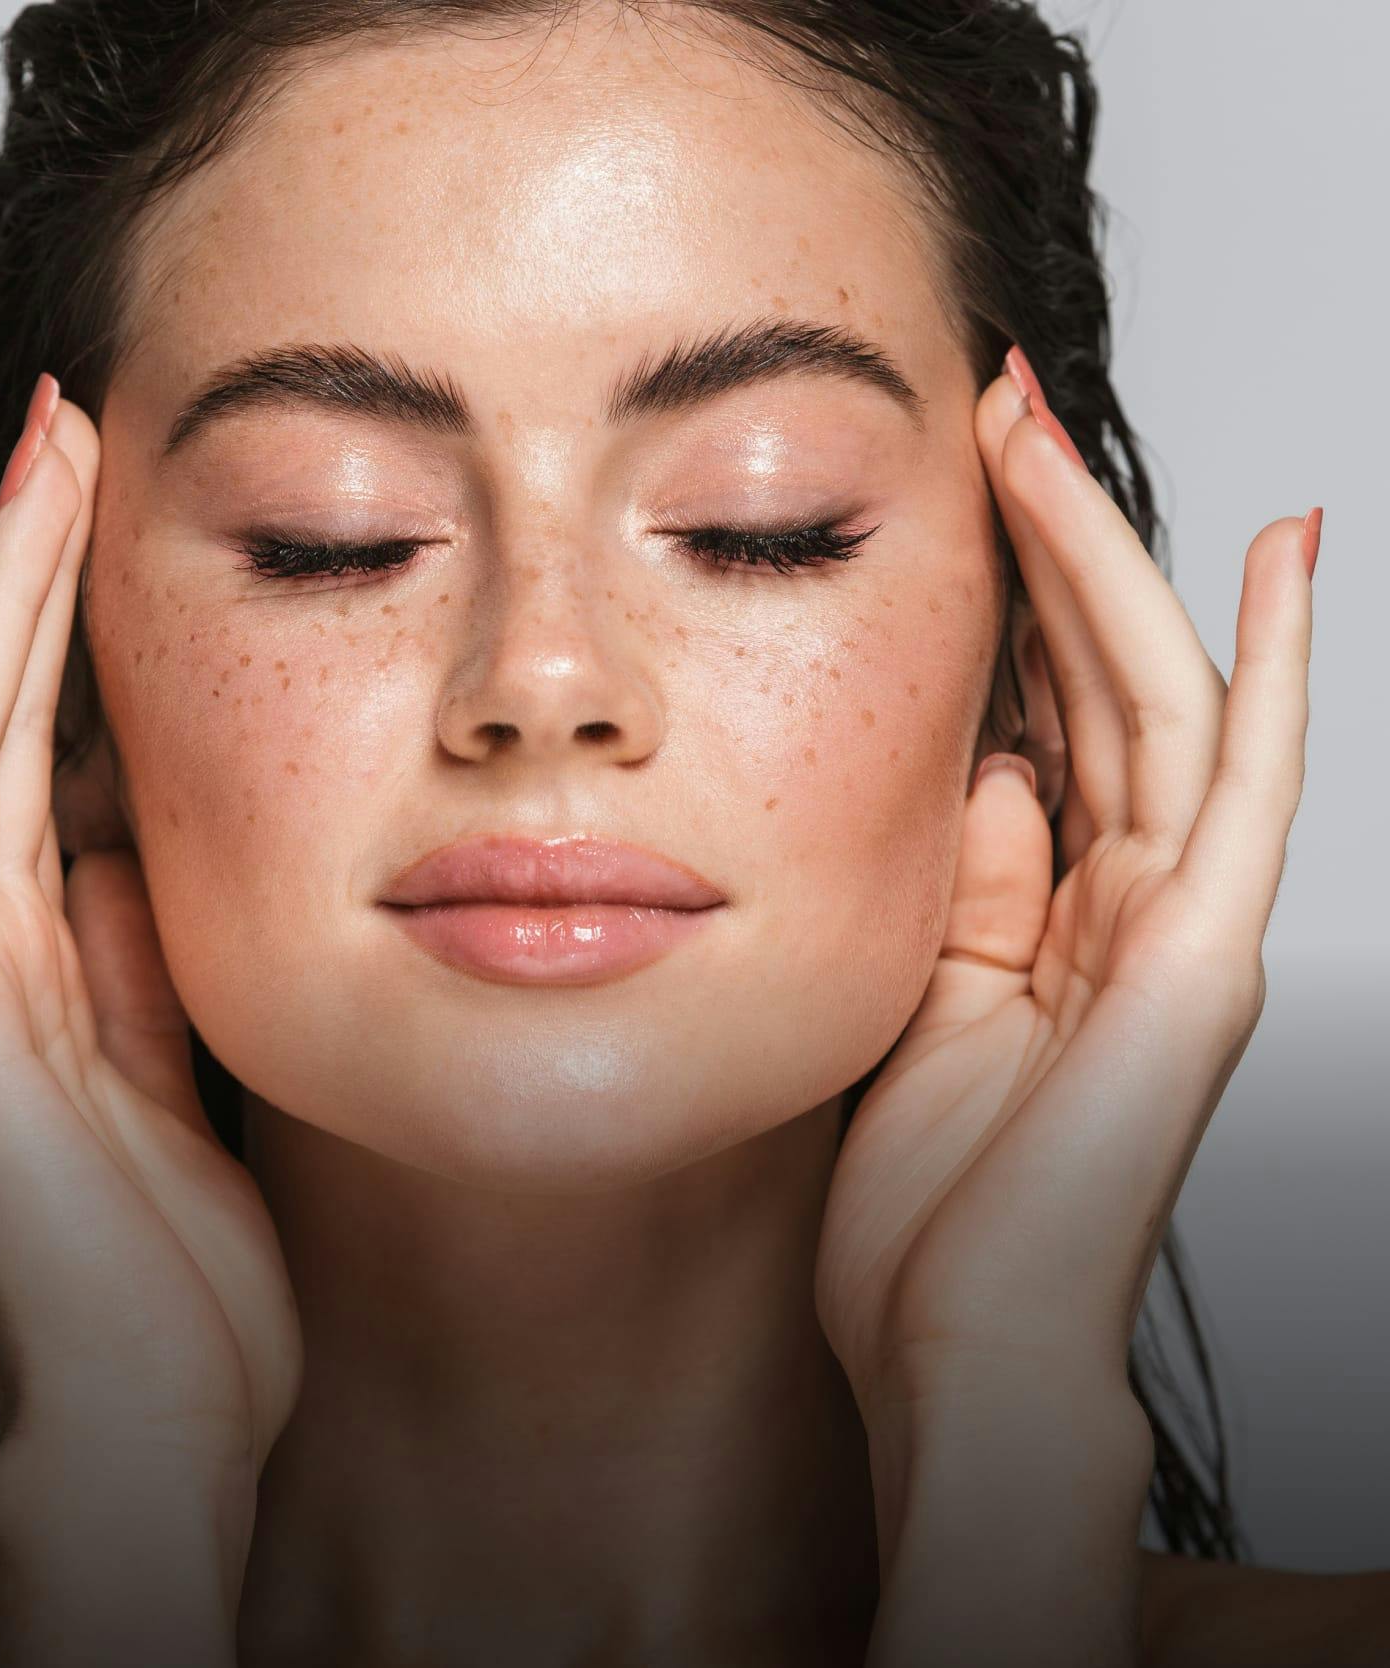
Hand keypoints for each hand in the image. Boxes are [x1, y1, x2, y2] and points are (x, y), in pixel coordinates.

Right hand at [0, 380, 301, 1504]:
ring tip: (35, 468)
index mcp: (43, 969)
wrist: (159, 1416)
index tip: (108, 514)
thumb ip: (134, 966)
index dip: (69, 634)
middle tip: (64, 431)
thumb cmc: (185, 1271)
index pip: (48, 762)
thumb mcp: (179, 1076)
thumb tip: (126, 852)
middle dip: (30, 578)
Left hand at [814, 359, 1315, 1443]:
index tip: (945, 483)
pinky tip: (1281, 559)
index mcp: (1048, 910)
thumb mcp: (916, 997)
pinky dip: (1277, 668)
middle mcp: (1126, 900)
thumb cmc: (924, 1198)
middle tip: (995, 411)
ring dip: (1109, 562)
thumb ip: (961, 881)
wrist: (958, 1339)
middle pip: (1099, 678)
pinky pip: (1245, 789)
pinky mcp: (1201, 963)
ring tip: (1045, 436)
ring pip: (1162, 699)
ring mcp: (1175, 926)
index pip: (1039, 714)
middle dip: (1048, 541)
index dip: (1002, 595)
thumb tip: (982, 768)